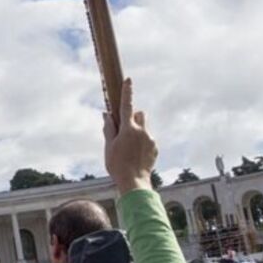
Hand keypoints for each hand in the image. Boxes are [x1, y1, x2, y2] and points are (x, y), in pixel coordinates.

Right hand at [103, 78, 157, 193]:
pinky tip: (135, 155)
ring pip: (144, 127)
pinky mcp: (155, 148)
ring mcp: (150, 139)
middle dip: (132, 117)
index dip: (127, 92)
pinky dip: (142, 142)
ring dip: (138, 130)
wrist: (134, 182)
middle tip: (123, 130)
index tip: (128, 80)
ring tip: (129, 147)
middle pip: (139, 114)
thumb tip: (107, 115)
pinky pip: (148, 138)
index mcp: (128, 129)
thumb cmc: (117, 165)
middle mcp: (142, 131)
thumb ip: (109, 128)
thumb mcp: (109, 146)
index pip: (127, 105)